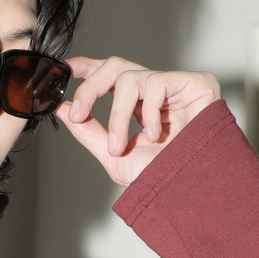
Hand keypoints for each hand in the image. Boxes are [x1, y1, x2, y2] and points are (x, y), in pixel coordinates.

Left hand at [57, 55, 220, 184]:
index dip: (89, 67)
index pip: (112, 76)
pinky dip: (148, 114)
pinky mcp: (196, 82)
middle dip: (91, 88)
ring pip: (131, 78)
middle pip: (117, 66)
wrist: (190, 190)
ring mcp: (176, 86)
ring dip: (117, 116)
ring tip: (121, 146)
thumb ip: (88, 131)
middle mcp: (155, 93)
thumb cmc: (162, 177)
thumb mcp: (114, 156)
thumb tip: (62, 109)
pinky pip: (157, 83)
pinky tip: (157, 135)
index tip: (66, 69)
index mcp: (139, 106)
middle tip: (78, 113)